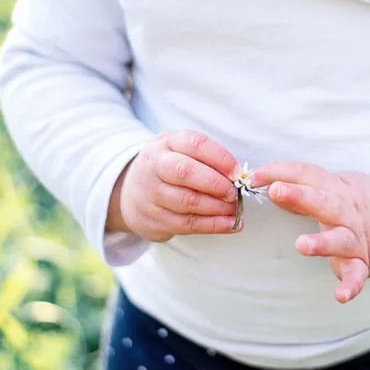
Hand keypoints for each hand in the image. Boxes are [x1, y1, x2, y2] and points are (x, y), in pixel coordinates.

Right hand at [107, 131, 241, 241]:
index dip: (221, 158)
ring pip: (187, 202)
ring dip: (217, 208)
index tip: (238, 173)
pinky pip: (187, 224)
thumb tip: (238, 176)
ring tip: (234, 209)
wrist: (131, 192)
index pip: (195, 144)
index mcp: (166, 143)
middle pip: (185, 172)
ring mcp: (150, 193)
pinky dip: (213, 225)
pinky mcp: (153, 219)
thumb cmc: (168, 167)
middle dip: (216, 184)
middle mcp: (154, 165)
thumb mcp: (182, 151)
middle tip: (234, 193)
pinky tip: (230, 224)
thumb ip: (208, 158)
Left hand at [251, 163, 369, 302]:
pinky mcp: (363, 263)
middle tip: (276, 191)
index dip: (281, 172)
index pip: (308, 174)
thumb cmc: (354, 202)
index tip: (255, 175)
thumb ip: (301, 189)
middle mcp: (346, 211)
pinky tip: (340, 296)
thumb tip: (267, 184)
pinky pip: (358, 275)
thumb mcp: (331, 188)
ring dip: (322, 242)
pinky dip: (351, 286)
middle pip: (324, 201)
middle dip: (299, 195)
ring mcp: (355, 238)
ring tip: (302, 245)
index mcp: (335, 188)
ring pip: (340, 239)